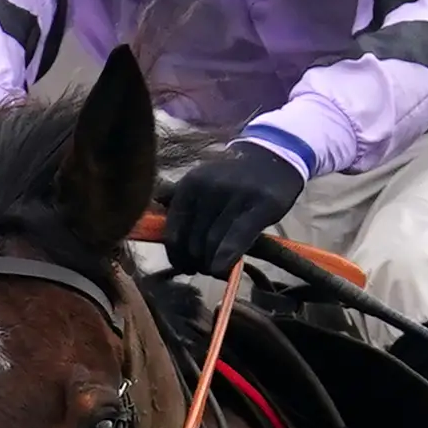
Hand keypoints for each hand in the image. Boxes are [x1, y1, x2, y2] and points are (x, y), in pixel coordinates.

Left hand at [164, 139, 304, 276]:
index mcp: (189, 184)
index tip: (184, 266)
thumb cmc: (234, 178)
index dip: (177, 256)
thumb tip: (153, 211)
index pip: (173, 233)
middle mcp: (209, 189)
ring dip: (213, 264)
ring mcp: (236, 196)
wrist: (274, 156)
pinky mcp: (262, 205)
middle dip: (197, 262)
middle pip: (193, 243)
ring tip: (218, 267)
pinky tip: (223, 270)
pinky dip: (227, 258)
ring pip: (213, 245)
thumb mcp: (201, 180)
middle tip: (205, 267)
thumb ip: (178, 198)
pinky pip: (237, 238)